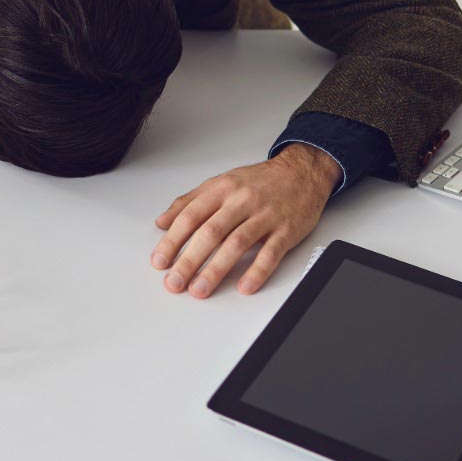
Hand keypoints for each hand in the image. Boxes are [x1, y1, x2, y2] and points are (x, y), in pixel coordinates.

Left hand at [150, 144, 341, 298]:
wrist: (301, 172)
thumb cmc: (259, 181)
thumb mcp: (220, 183)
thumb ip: (189, 202)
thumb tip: (162, 222)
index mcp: (222, 189)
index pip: (190, 216)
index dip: (172, 240)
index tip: (159, 261)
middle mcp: (241, 201)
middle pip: (210, 232)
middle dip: (189, 260)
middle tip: (175, 282)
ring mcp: (265, 215)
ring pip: (237, 244)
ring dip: (216, 270)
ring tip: (200, 289)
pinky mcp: (286, 230)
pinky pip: (271, 252)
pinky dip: (257, 271)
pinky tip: (244, 286)